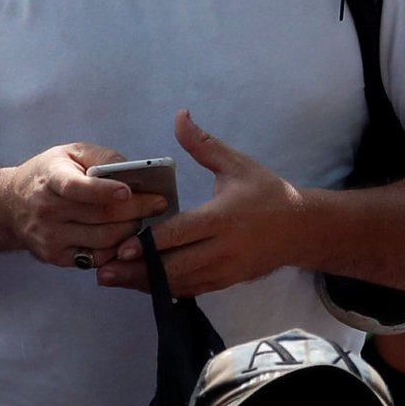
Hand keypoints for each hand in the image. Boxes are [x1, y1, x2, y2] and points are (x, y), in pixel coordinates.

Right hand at [0, 141, 174, 271]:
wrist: (10, 205)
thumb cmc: (49, 174)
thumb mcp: (69, 153)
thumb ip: (101, 158)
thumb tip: (133, 172)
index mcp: (50, 178)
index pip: (76, 188)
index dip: (104, 191)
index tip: (129, 191)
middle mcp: (47, 210)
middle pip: (99, 216)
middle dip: (137, 210)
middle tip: (159, 203)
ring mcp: (50, 237)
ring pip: (103, 240)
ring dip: (132, 230)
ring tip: (145, 218)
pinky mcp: (55, 257)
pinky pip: (96, 258)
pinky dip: (117, 249)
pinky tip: (127, 236)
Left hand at [101, 111, 308, 297]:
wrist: (301, 229)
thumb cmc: (266, 192)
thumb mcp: (237, 165)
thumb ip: (204, 145)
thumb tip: (179, 115)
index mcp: (222, 217)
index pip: (180, 233)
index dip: (149, 243)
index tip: (121, 247)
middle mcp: (223, 248)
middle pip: (174, 266)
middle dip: (137, 271)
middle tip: (102, 270)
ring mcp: (225, 270)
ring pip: (179, 283)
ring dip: (145, 284)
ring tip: (112, 279)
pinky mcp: (226, 282)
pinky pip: (190, 290)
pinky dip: (164, 289)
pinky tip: (141, 284)